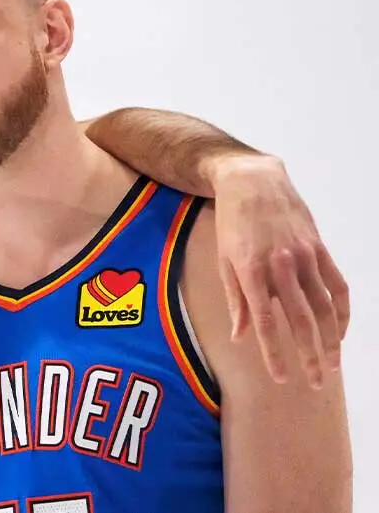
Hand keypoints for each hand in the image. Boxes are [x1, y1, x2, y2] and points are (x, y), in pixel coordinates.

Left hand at [208, 154, 347, 387]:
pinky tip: (341, 331)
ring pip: (324, 307)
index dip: (274, 353)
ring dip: (331, 340)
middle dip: (308, 356)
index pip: (266, 323)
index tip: (281, 378)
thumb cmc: (230, 224)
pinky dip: (343, 311)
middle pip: (300, 320)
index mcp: (251, 271)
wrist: (252, 181)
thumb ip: (235, 300)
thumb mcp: (223, 261)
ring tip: (333, 365)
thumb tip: (240, 337)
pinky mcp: (319, 248)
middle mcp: (280, 266)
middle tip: (314, 384)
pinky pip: (338, 285)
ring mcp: (304, 256)